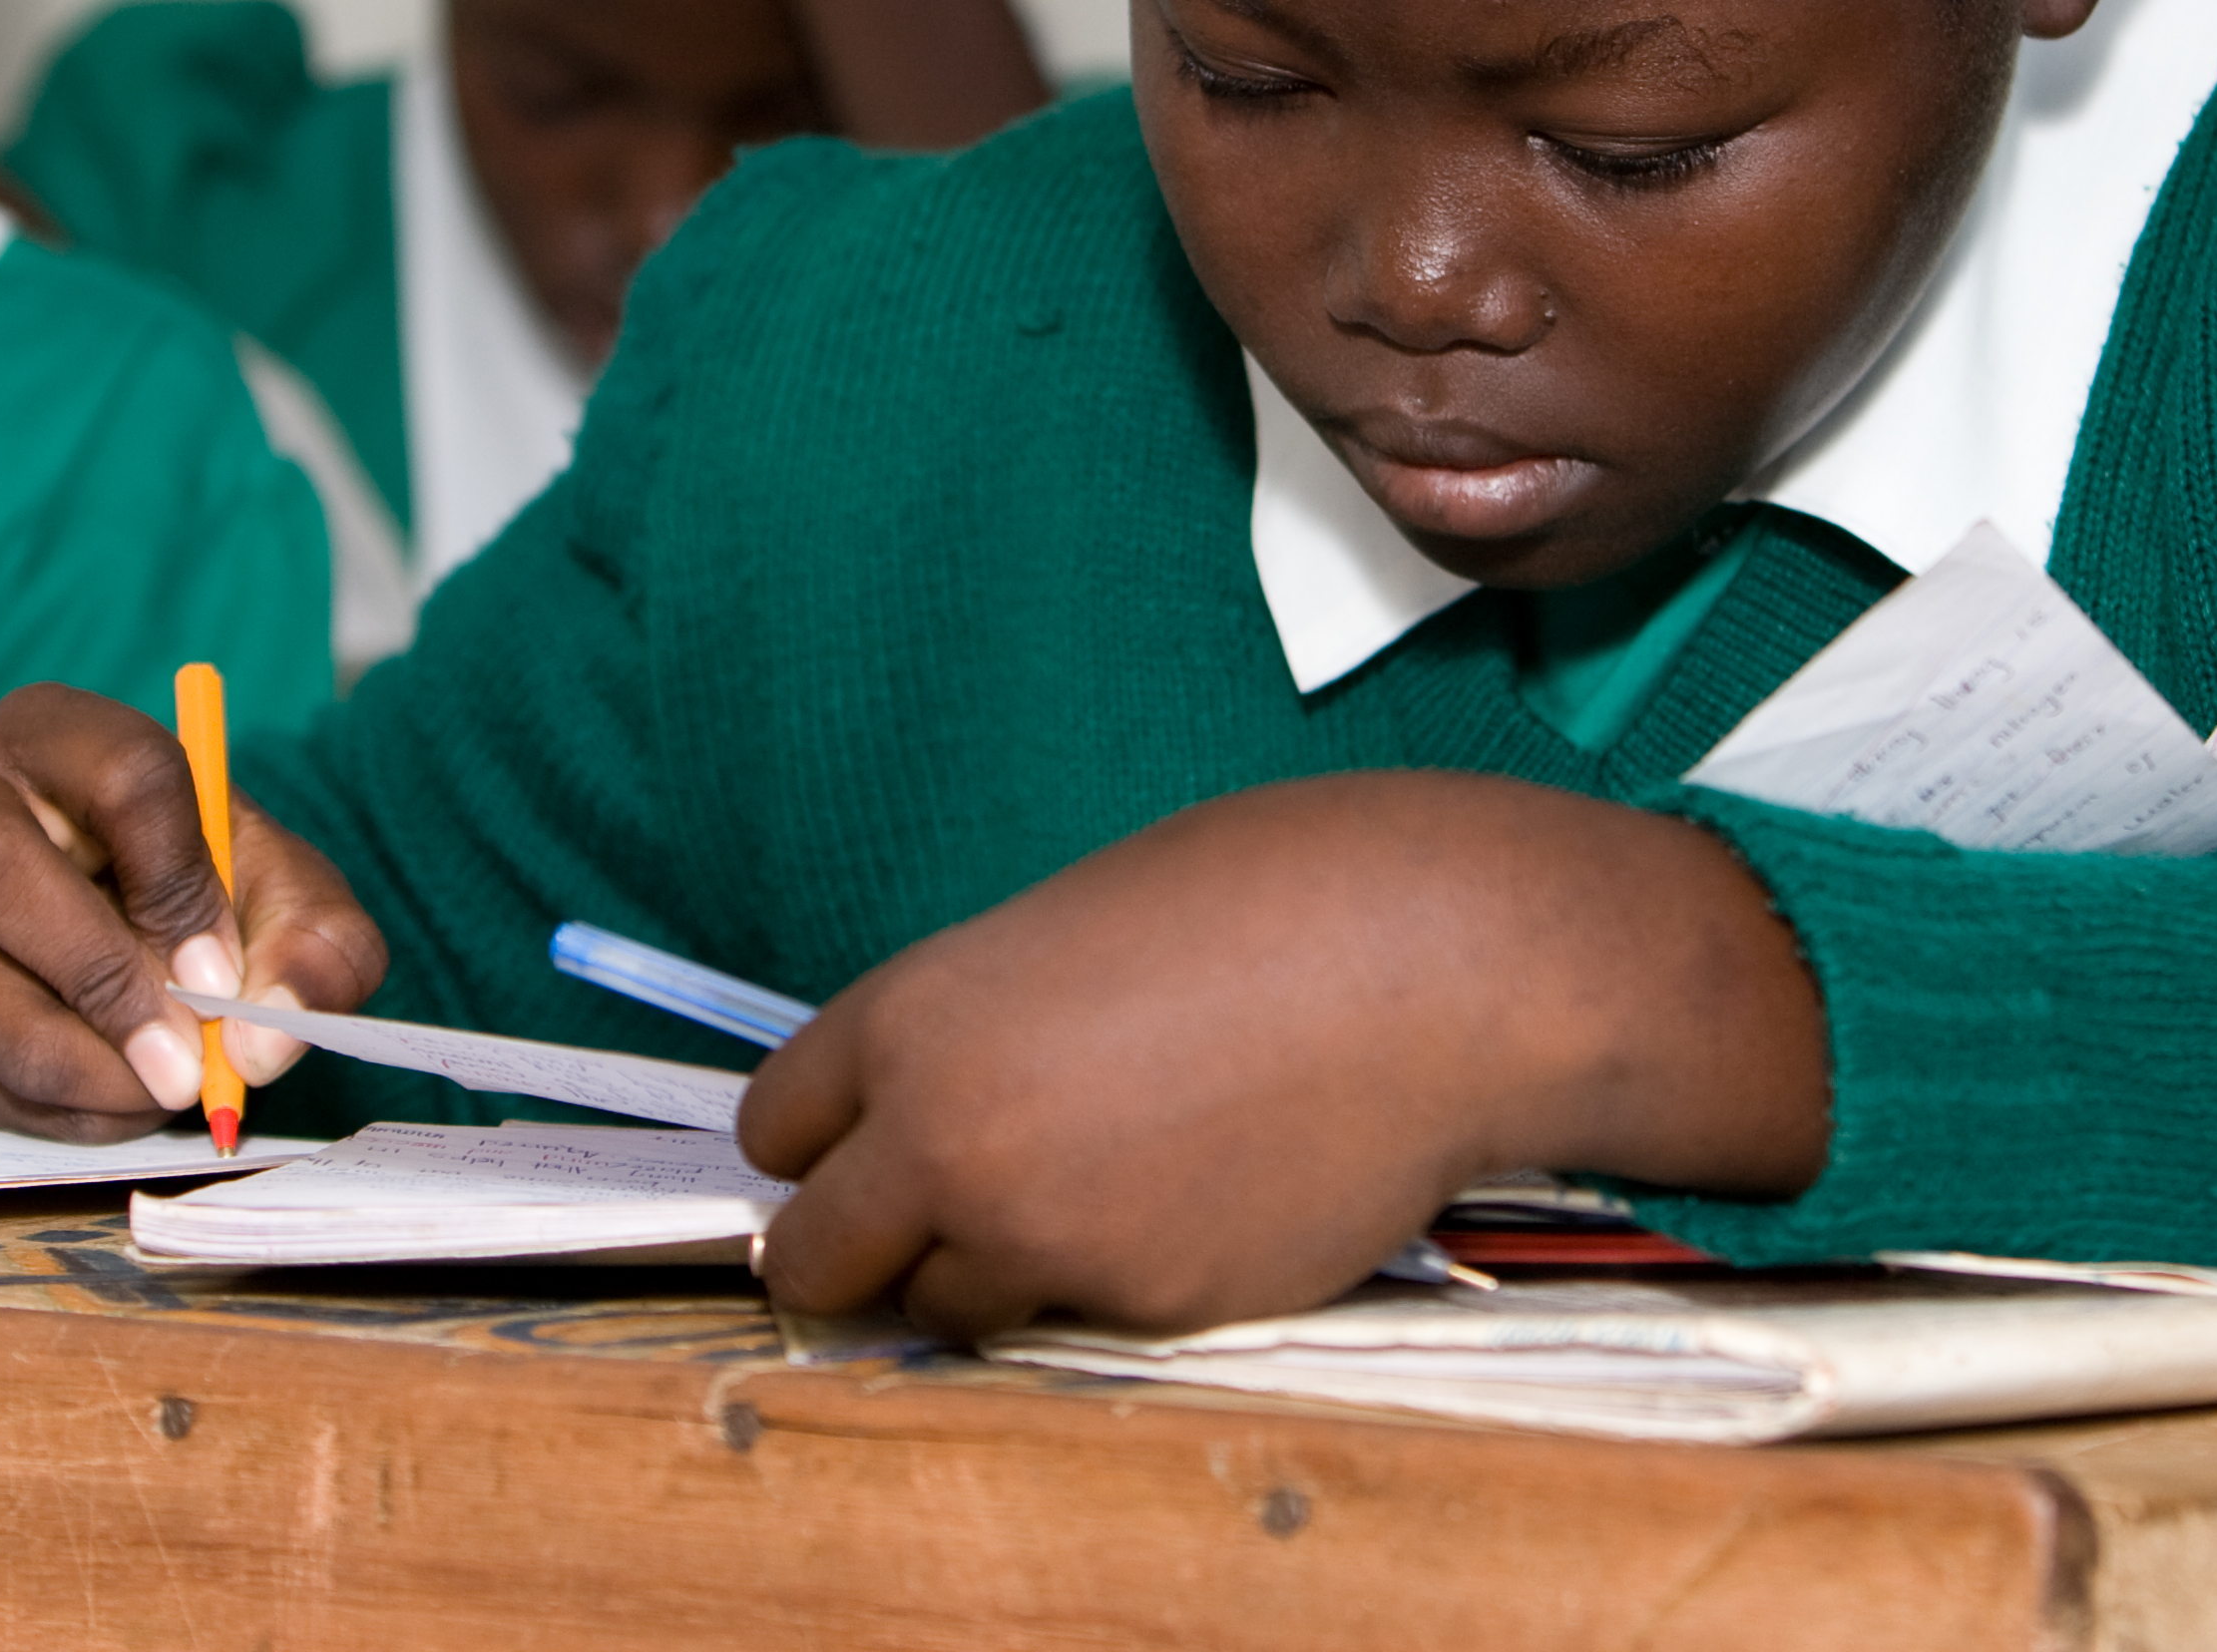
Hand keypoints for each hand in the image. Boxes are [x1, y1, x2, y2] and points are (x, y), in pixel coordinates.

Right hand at [0, 684, 386, 1138]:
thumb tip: (266, 1036)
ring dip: (77, 1067)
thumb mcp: (279, 886)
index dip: (178, 883)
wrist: (117, 905)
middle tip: (183, 1064)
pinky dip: (49, 1108)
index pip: (121, 776)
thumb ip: (316, 943)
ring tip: (164, 1091)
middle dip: (98, 981)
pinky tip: (118, 1100)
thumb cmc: (199, 879)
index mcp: (57, 730)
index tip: (224, 975)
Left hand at [737, 771, 1823, 1341]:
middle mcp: (950, 1145)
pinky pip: (1080, 1318)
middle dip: (855, 1246)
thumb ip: (979, 1026)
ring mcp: (1047, 1242)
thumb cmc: (1272, 897)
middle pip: (814, 1259)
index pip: (775, 1130)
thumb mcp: (1074, 926)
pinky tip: (1192, 1196)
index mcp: (916, 1020)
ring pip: (946, 1307)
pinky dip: (1113, 1278)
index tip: (851, 1150)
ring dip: (986, 1270)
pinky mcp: (1147, 1309)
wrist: (1441, 970)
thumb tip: (942, 1101)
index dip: (816, 1143)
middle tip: (923, 1221)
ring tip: (1093, 1190)